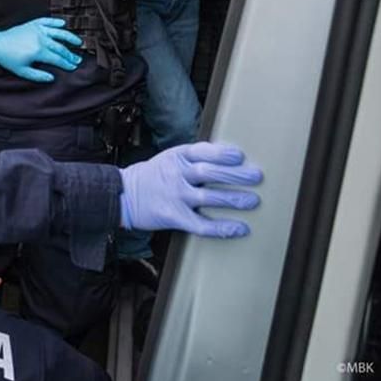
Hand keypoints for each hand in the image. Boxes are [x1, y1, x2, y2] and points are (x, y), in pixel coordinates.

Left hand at [0, 17, 82, 82]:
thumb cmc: (8, 59)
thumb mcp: (22, 71)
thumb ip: (38, 76)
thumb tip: (52, 78)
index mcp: (38, 51)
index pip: (57, 59)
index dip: (66, 64)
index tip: (73, 67)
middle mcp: (40, 39)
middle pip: (60, 47)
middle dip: (70, 54)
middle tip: (78, 59)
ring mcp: (37, 29)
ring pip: (58, 32)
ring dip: (69, 37)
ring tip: (79, 42)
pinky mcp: (32, 24)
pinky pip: (47, 21)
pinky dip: (55, 21)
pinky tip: (63, 23)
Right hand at [120, 142, 261, 235]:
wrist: (123, 195)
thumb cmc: (153, 176)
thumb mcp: (169, 159)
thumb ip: (194, 158)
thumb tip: (230, 160)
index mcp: (176, 157)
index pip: (202, 152)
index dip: (222, 154)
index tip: (240, 156)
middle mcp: (176, 175)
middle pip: (210, 173)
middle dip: (236, 175)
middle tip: (256, 177)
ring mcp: (175, 196)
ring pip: (209, 197)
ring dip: (234, 199)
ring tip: (253, 201)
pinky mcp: (174, 217)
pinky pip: (201, 224)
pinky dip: (222, 228)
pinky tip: (239, 228)